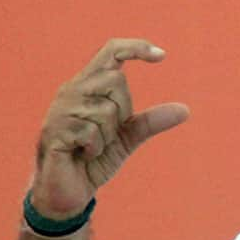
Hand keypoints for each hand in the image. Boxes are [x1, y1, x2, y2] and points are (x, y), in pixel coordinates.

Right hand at [31, 38, 188, 217]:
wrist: (67, 190)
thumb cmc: (94, 159)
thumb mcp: (128, 138)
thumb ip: (151, 121)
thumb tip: (186, 110)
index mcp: (88, 86)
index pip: (110, 53)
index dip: (135, 48)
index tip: (162, 56)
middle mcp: (72, 91)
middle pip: (117, 81)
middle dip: (123, 111)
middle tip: (108, 133)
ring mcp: (60, 110)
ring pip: (106, 111)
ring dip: (107, 136)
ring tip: (91, 147)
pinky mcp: (54, 132)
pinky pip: (91, 134)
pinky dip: (95, 150)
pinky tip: (82, 155)